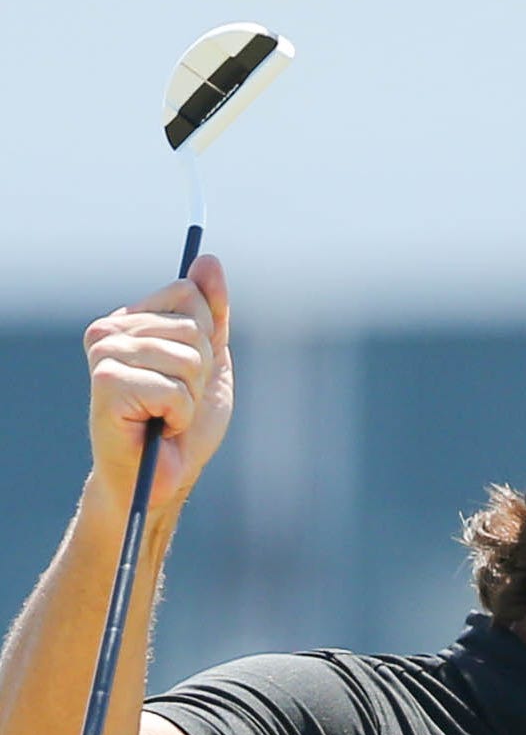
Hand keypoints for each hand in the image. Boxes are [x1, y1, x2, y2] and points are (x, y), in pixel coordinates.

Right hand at [82, 255, 231, 512]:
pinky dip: (179, 415)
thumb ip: (212, 312)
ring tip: (166, 414)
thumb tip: (208, 259)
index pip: (190, 293)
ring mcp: (104, 354)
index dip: (207, 339)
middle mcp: (110, 330)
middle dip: (200, 371)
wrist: (161, 475)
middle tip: (176, 400)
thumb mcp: (210, 361)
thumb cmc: (183, 424)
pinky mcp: (106, 383)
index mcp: (131, 319)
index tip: (188, 371)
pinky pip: (174, 388)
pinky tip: (157, 426)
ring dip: (190, 396)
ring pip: (188, 356)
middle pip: (193, 325)